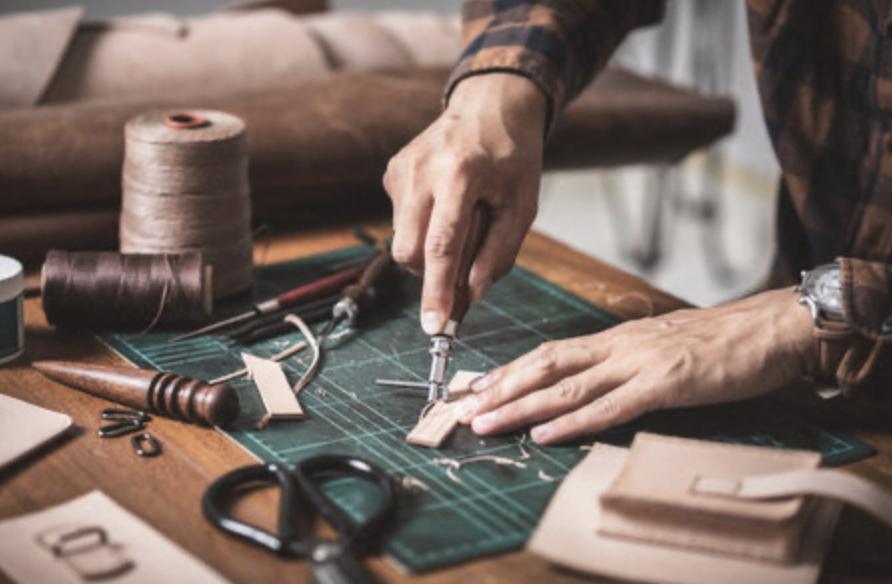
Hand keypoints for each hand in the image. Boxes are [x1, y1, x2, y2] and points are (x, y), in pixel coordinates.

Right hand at [383, 73, 546, 333]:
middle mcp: (422, 170)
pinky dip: (423, 227)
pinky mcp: (392, 172)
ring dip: (430, 248)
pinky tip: (445, 204)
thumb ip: (499, 254)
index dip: (437, 291)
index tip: (434, 327)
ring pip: (402, 240)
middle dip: (433, 272)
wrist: (489, 106)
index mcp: (460, 175)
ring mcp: (402, 170)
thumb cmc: (512, 158)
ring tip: (461, 220)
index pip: (441, 247)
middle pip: (410, 251)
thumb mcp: (522, 206)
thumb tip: (472, 296)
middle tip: (465, 264)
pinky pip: (401, 221)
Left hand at [457, 288, 815, 443]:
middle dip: (501, 388)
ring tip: (487, 422)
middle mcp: (619, 346)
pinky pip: (612, 405)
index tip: (478, 386)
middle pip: (546, 365)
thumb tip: (595, 385)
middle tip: (464, 407)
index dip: (511, 369)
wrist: (770, 328)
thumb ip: (627, 366)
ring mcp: (640, 362)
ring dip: (521, 406)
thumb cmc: (720, 342)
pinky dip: (574, 420)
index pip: (551, 352)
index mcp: (617, 339)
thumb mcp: (662, 348)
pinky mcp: (667, 382)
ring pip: (567, 386)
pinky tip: (546, 432)